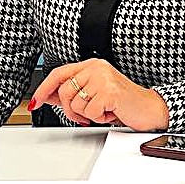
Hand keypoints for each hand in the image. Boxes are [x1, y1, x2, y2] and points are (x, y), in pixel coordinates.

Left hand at [30, 59, 168, 130]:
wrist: (149, 109)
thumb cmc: (123, 103)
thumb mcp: (94, 94)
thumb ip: (72, 92)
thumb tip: (49, 96)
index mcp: (92, 65)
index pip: (59, 73)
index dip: (44, 88)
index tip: (35, 101)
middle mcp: (96, 67)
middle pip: (65, 92)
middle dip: (71, 110)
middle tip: (85, 115)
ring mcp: (103, 78)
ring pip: (75, 103)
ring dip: (87, 115)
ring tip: (102, 111)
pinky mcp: (109, 91)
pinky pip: (89, 112)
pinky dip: (98, 118)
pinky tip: (110, 113)